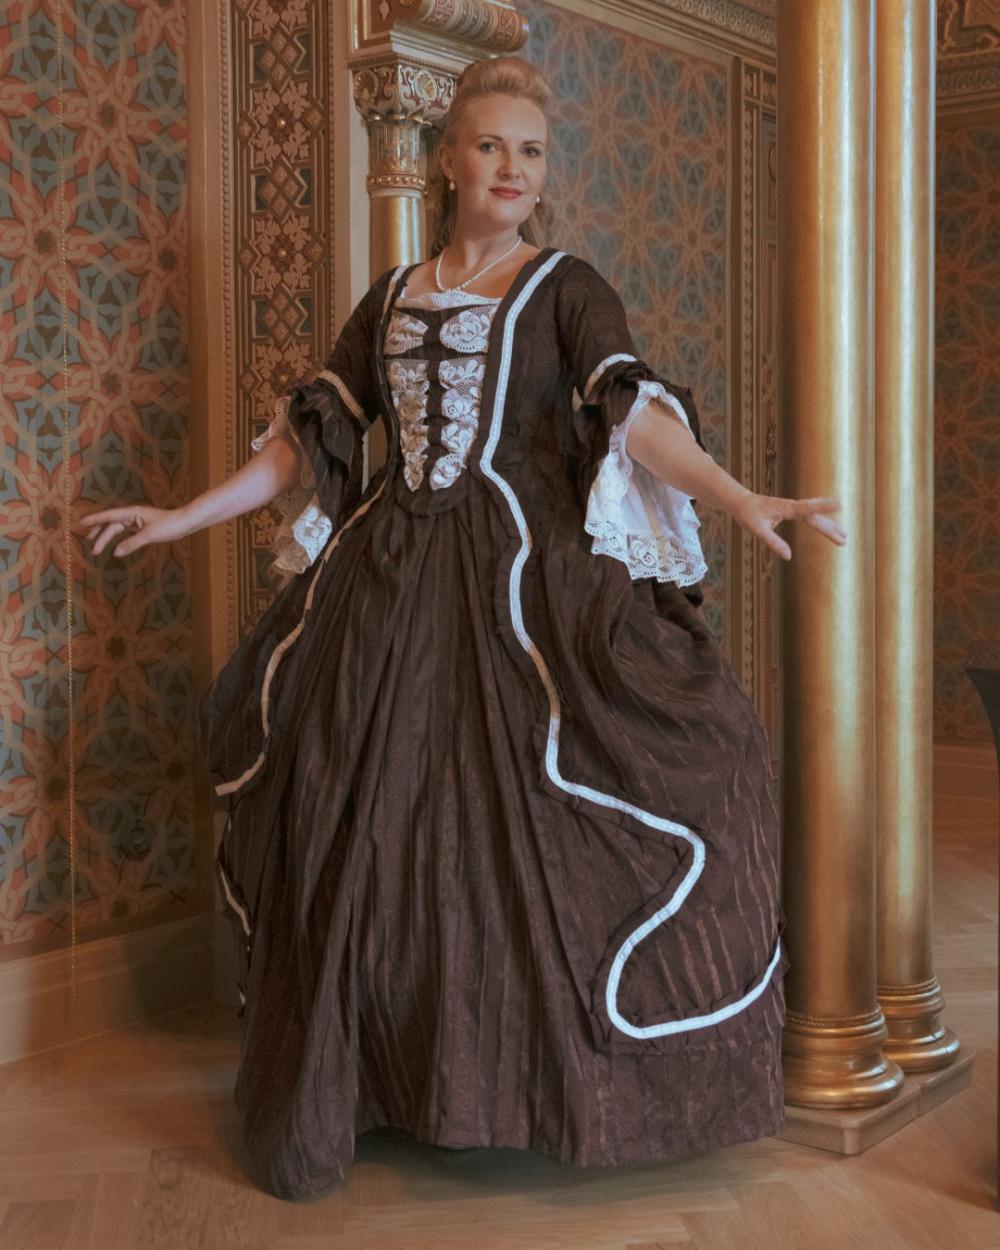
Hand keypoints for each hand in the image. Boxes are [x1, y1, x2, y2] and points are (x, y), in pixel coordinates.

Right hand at [76, 505, 191, 556]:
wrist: (185, 523)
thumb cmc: (169, 525)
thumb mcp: (150, 536)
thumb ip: (132, 544)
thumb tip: (116, 553)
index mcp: (132, 512)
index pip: (109, 516)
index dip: (94, 520)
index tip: (80, 523)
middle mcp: (132, 515)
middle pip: (111, 524)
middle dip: (99, 535)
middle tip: (90, 547)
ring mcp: (137, 521)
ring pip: (117, 529)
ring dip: (107, 538)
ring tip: (97, 548)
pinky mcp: (142, 527)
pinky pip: (125, 532)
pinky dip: (118, 539)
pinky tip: (113, 545)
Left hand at [730, 492, 846, 560]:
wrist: (742, 502)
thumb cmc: (748, 515)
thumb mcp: (758, 531)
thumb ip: (773, 543)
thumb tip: (788, 557)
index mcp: (786, 508)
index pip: (808, 509)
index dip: (823, 507)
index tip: (839, 504)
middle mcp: (793, 506)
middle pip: (816, 517)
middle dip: (830, 528)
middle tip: (844, 540)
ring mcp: (793, 508)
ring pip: (815, 516)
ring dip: (829, 526)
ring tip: (844, 536)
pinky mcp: (792, 510)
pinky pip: (811, 516)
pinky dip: (821, 522)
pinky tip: (829, 527)